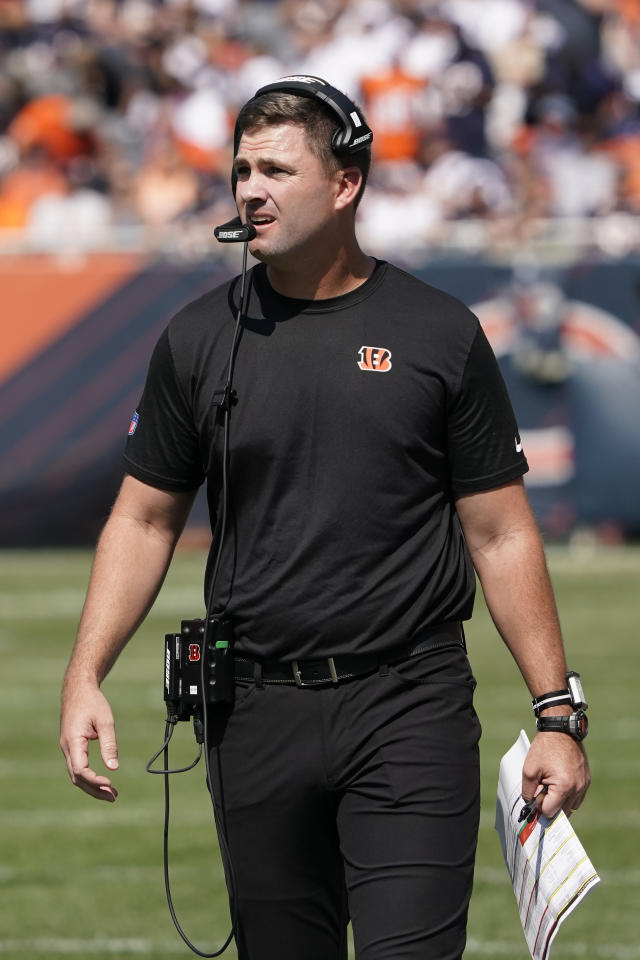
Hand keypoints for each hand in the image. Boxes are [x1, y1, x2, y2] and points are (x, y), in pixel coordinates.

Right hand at [60, 681, 118, 801]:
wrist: (78, 689)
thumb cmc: (92, 702)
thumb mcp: (105, 721)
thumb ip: (109, 744)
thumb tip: (113, 768)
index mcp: (73, 741)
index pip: (80, 769)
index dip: (94, 780)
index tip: (110, 783)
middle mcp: (67, 748)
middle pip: (76, 778)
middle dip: (94, 790)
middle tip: (114, 797)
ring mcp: (67, 748)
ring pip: (76, 775)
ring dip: (92, 786)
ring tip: (111, 794)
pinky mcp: (71, 747)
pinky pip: (77, 767)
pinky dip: (88, 777)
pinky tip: (102, 782)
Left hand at [522, 732, 589, 817]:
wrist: (560, 730)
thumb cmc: (544, 748)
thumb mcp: (529, 769)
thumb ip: (528, 791)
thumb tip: (531, 804)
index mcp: (564, 786)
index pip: (550, 811)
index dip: (539, 806)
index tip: (534, 796)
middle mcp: (578, 788)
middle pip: (562, 812)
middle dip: (550, 805)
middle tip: (541, 792)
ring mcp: (584, 785)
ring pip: (571, 807)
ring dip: (560, 803)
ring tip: (549, 787)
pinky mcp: (587, 780)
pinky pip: (577, 798)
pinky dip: (567, 797)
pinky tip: (558, 786)